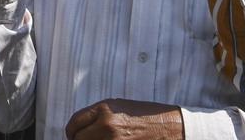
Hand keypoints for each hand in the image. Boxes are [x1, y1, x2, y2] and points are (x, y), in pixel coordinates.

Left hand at [65, 99, 183, 138]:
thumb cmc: (145, 116)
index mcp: (104, 110)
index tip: (72, 137)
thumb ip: (97, 115)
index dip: (71, 132)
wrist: (173, 127)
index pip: (74, 123)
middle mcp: (108, 126)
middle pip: (79, 139)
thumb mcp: (118, 107)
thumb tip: (78, 126)